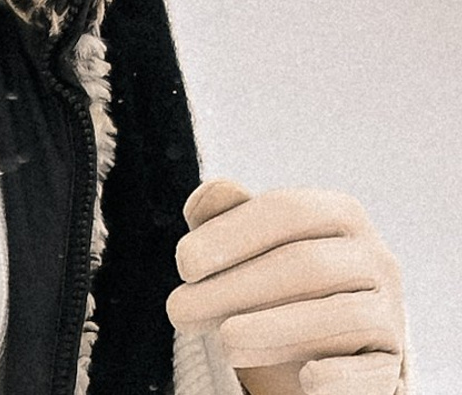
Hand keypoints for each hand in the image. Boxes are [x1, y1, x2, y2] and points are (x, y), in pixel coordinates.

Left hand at [166, 178, 406, 394]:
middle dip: (235, 289)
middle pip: (306, 265)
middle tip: (179, 312)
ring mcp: (389, 311)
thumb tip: (212, 193)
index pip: (286, 210)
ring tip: (223, 343)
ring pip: (341, 316)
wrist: (320, 343)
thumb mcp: (245, 244)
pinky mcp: (392, 362)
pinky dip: (340, 375)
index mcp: (337, 214)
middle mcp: (373, 258)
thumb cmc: (272, 281)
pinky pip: (373, 369)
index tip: (184, 265)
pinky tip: (306, 378)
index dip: (231, 234)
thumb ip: (224, 215)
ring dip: (274, 330)